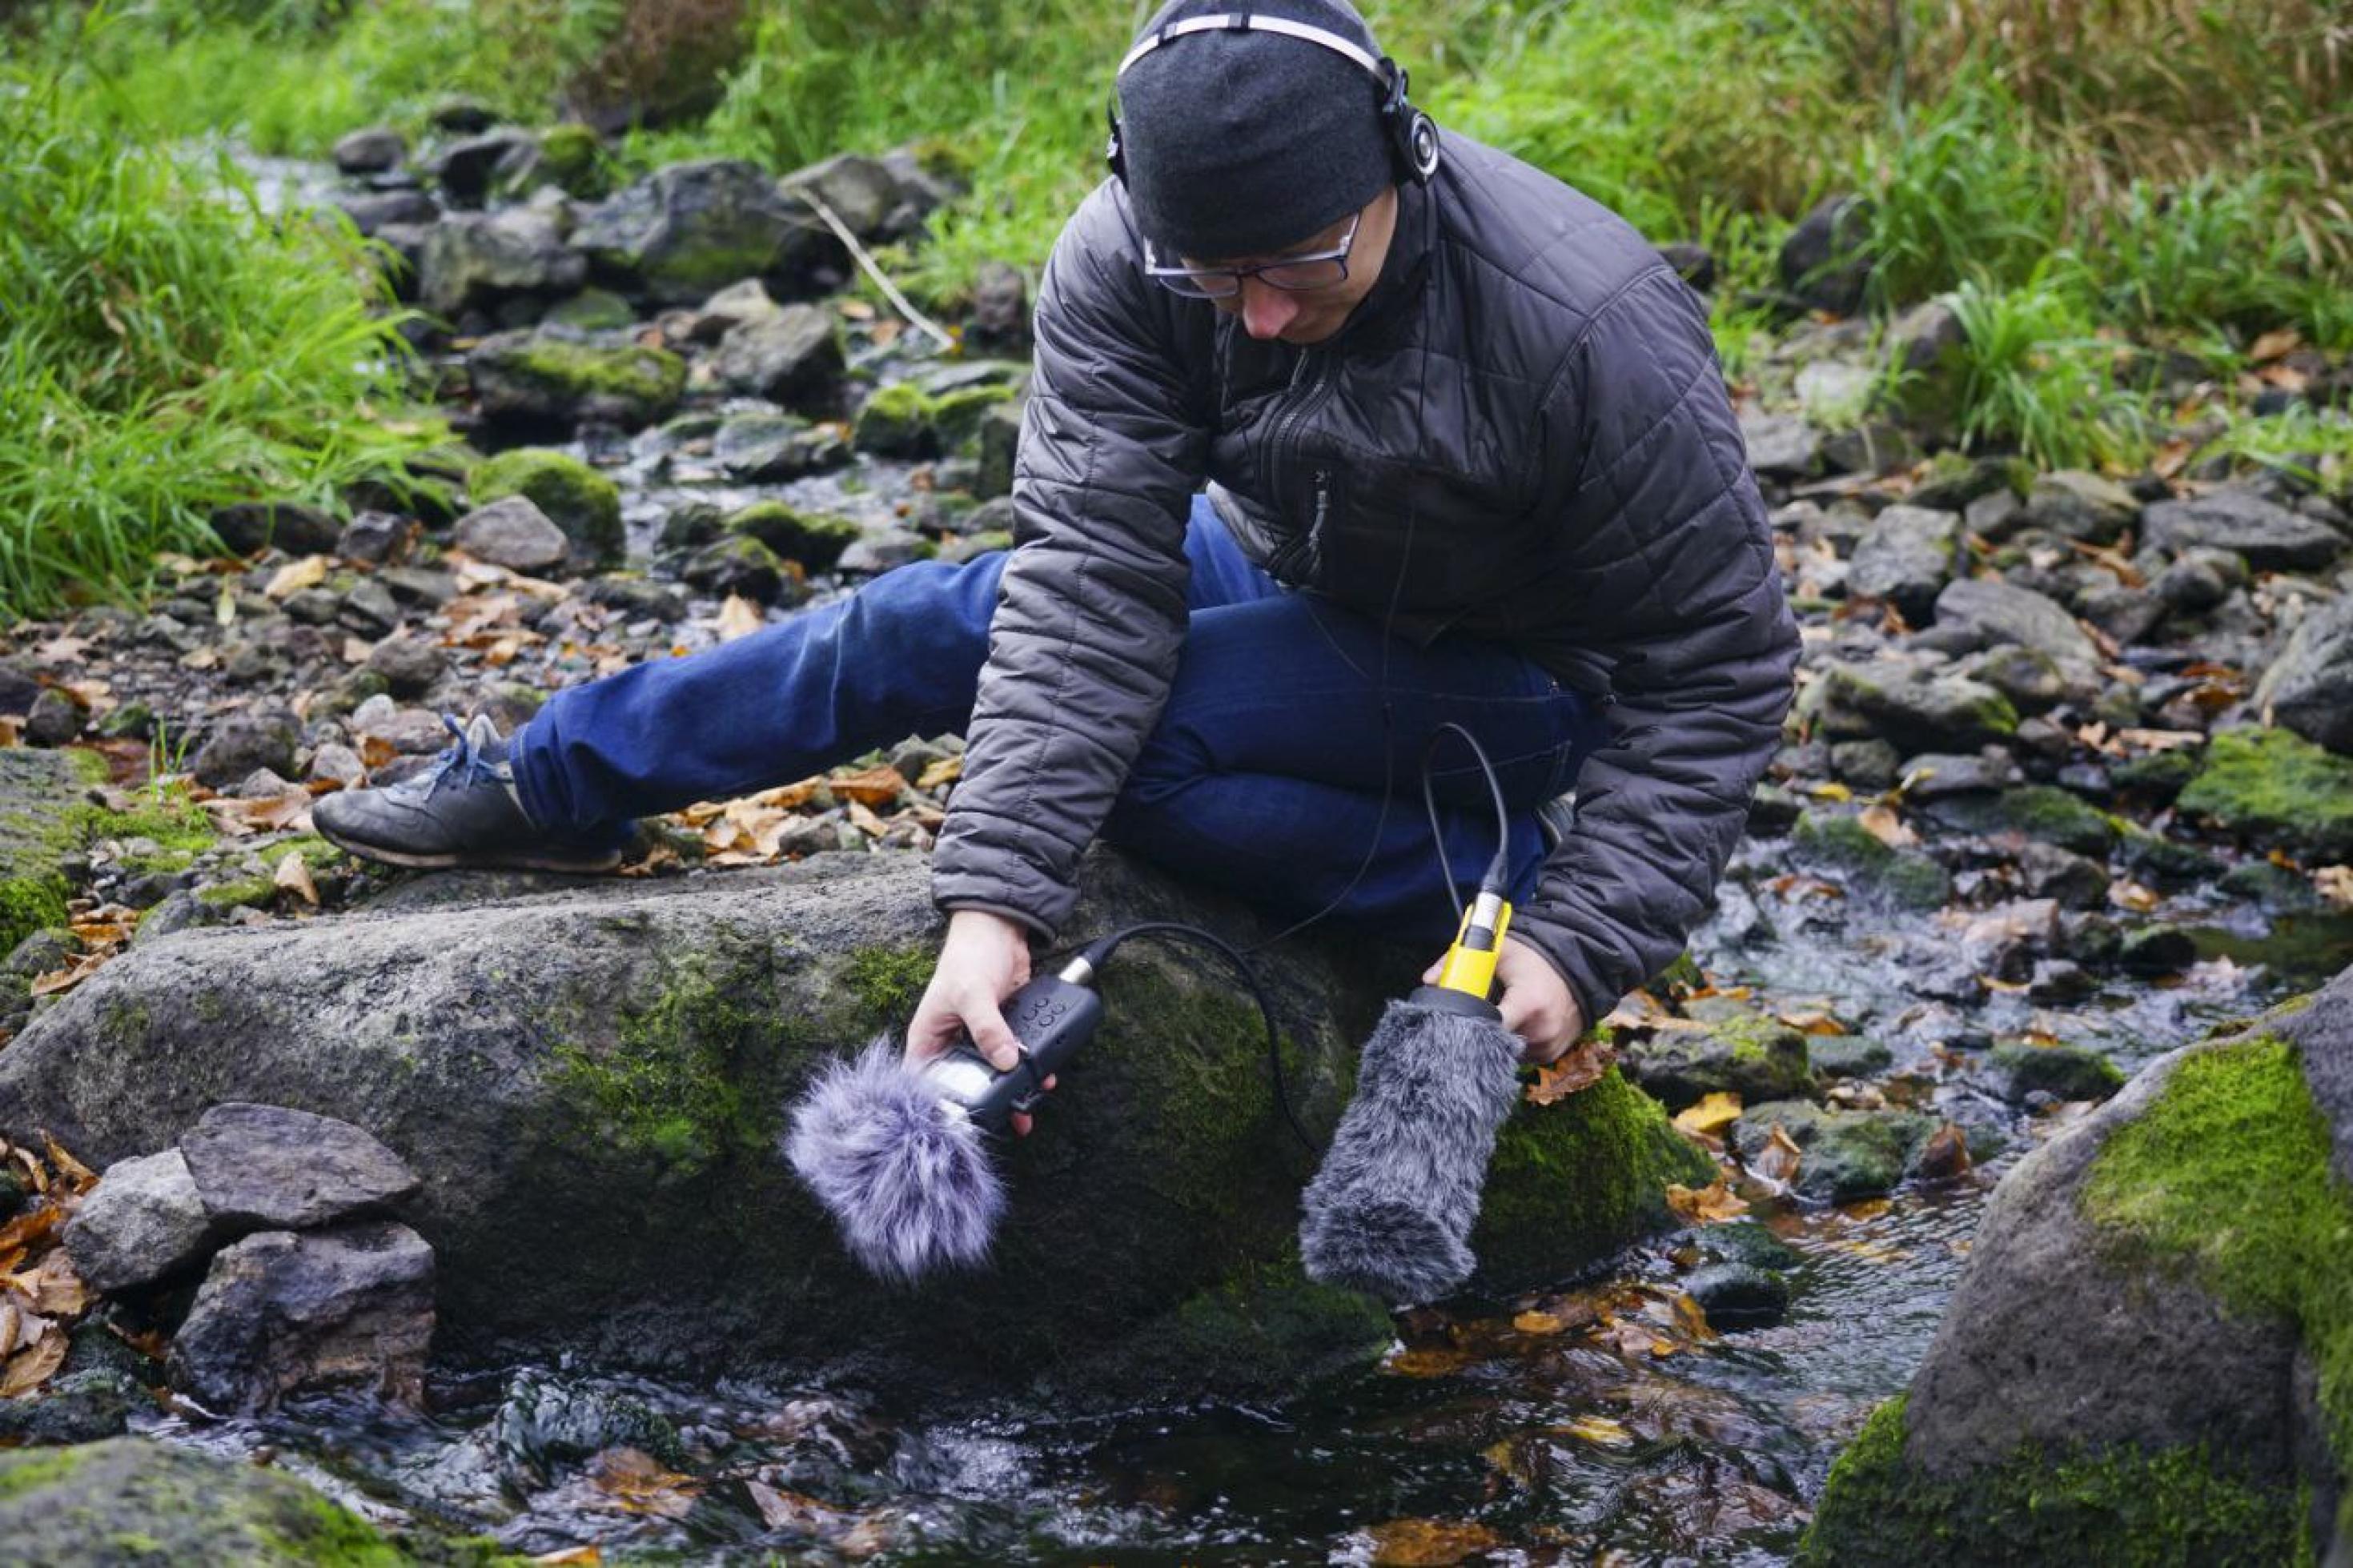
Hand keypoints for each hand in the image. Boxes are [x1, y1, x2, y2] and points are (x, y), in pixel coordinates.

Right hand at [907, 909, 1053, 1135]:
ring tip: (1029, 1108)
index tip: (964, 1124)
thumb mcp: (973, 993)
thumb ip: (989, 1029)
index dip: (940, 1106)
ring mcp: (978, 1038)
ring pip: (992, 1074)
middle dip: (988, 1103)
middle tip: (1009, 1120)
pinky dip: (1029, 1068)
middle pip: (965, 1084)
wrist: (999, 927)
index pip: (927, 1083)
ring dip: (1013, 1089)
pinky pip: (1015, 1056)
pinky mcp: (1003, 1031)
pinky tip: (1044, 1077)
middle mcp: (951, 1043)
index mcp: (929, 1038)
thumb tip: (1006, 1060)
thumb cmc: (969, 954)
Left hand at [1422, 934, 1585, 1063]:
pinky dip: (1514, 1043)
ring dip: (1498, 1038)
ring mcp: (1548, 1046)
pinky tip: (1516, 1024)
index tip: (1456, 1019)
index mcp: (1528, 1004)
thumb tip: (1429, 980)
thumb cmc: (1535, 959)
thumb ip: (1462, 961)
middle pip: (1494, 1042)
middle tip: (1475, 1015)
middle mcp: (1540, 1030)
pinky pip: (1523, 1056)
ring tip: (1503, 1014)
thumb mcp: (1501, 952)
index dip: (1468, 1025)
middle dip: (1480, 1031)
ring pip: (1506, 1052)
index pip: (1489, 1027)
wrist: (1578, 969)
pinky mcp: (1552, 1055)